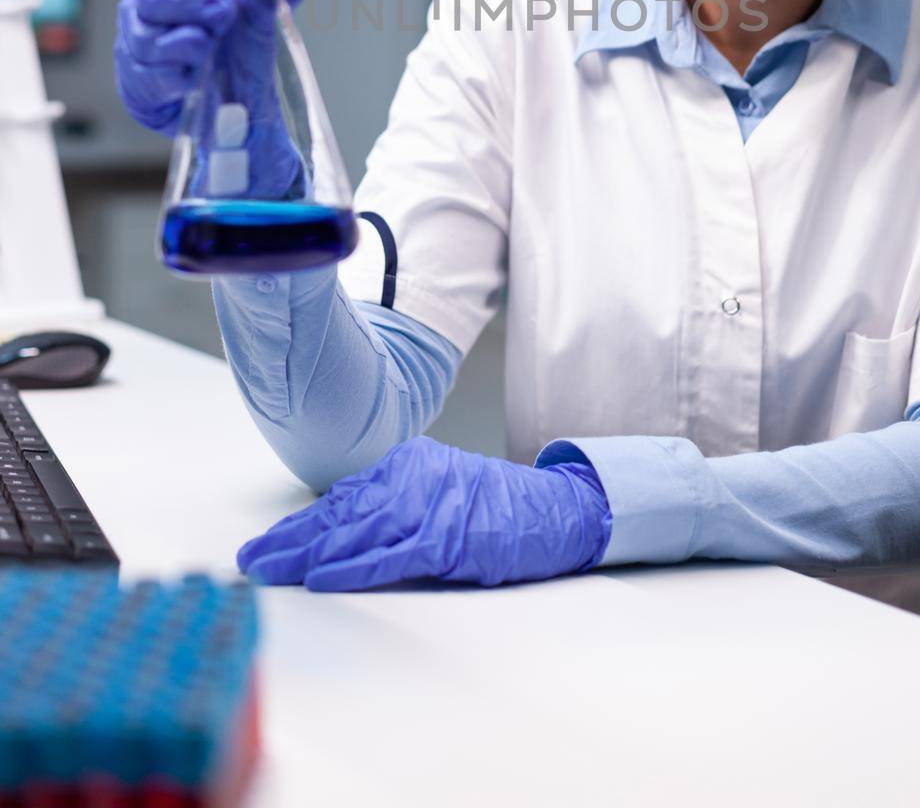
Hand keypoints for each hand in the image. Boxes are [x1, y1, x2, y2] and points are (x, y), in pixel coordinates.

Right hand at [114, 0, 315, 194]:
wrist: (217, 99)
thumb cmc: (228, 43)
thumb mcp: (253, 15)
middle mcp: (144, 7)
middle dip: (190, 5)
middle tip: (224, 13)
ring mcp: (136, 45)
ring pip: (148, 39)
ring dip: (184, 42)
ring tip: (211, 45)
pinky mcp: (139, 83)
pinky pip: (150, 76)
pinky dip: (175, 76)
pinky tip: (194, 74)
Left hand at [236, 437, 611, 589]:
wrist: (550, 508)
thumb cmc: (491, 507)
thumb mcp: (434, 491)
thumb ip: (389, 505)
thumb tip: (334, 531)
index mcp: (404, 464)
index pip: (339, 499)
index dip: (297, 526)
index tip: (262, 546)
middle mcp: (410, 477)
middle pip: (337, 513)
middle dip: (288, 541)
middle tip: (248, 561)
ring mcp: (428, 506)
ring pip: (354, 532)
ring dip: (305, 555)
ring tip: (268, 571)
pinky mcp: (446, 537)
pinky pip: (388, 554)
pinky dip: (351, 566)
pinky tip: (320, 577)